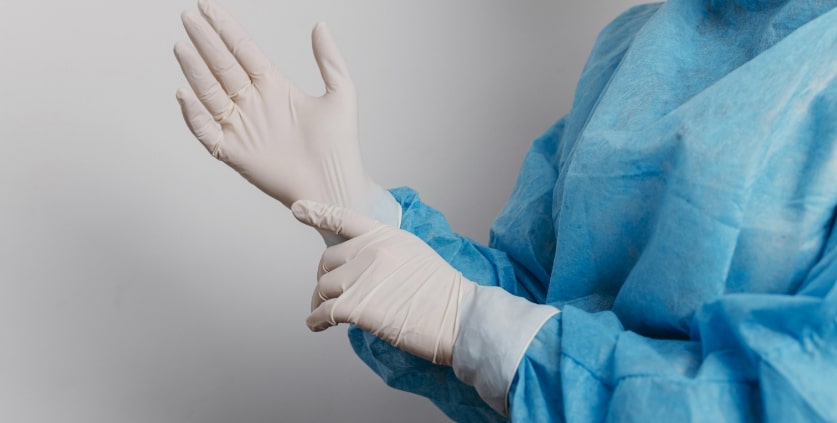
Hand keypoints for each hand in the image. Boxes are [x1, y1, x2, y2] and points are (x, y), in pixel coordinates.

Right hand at [174, 1, 397, 230]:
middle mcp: (253, 102)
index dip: (225, 29)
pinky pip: (207, 131)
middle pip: (222, 66)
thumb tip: (320, 25)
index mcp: (274, 86)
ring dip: (196, 71)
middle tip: (189, 17)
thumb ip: (329, 59)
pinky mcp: (234, 152)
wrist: (335, 184)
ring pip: (210, 93)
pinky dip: (194, 115)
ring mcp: (241, 126)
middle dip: (206, 42)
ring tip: (183, 46)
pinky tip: (185, 94)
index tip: (207, 7)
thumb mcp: (341, 94)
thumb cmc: (339, 145)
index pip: (243, 50)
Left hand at [291, 200, 476, 364]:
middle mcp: (372, 251)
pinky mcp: (357, 306)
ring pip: (323, 286)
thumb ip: (386, 251)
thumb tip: (362, 266)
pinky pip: (323, 311)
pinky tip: (317, 325)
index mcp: (386, 235)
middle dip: (324, 277)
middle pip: (327, 260)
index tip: (299, 208)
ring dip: (320, 301)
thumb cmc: (443, 293)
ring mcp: (363, 278)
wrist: (459, 318)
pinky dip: (316, 320)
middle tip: (328, 292)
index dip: (319, 213)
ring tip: (324, 313)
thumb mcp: (415, 254)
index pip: (345, 218)